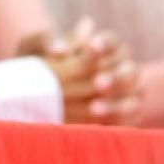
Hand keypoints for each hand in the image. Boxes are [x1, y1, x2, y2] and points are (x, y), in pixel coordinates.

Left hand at [21, 19, 143, 125]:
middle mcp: (119, 67)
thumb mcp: (33, 48)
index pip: (113, 41)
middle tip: (97, 84)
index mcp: (103, 47)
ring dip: (117, 102)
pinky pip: (131, 117)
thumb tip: (58, 48)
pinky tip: (100, 121)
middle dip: (115, 77)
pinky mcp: (123, 114)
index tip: (91, 48)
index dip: (106, 44)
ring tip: (94, 108)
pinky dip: (118, 119)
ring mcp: (124, 92)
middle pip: (130, 69)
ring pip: (134, 94)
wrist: (28, 92)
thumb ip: (46, 42)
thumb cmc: (33, 63)